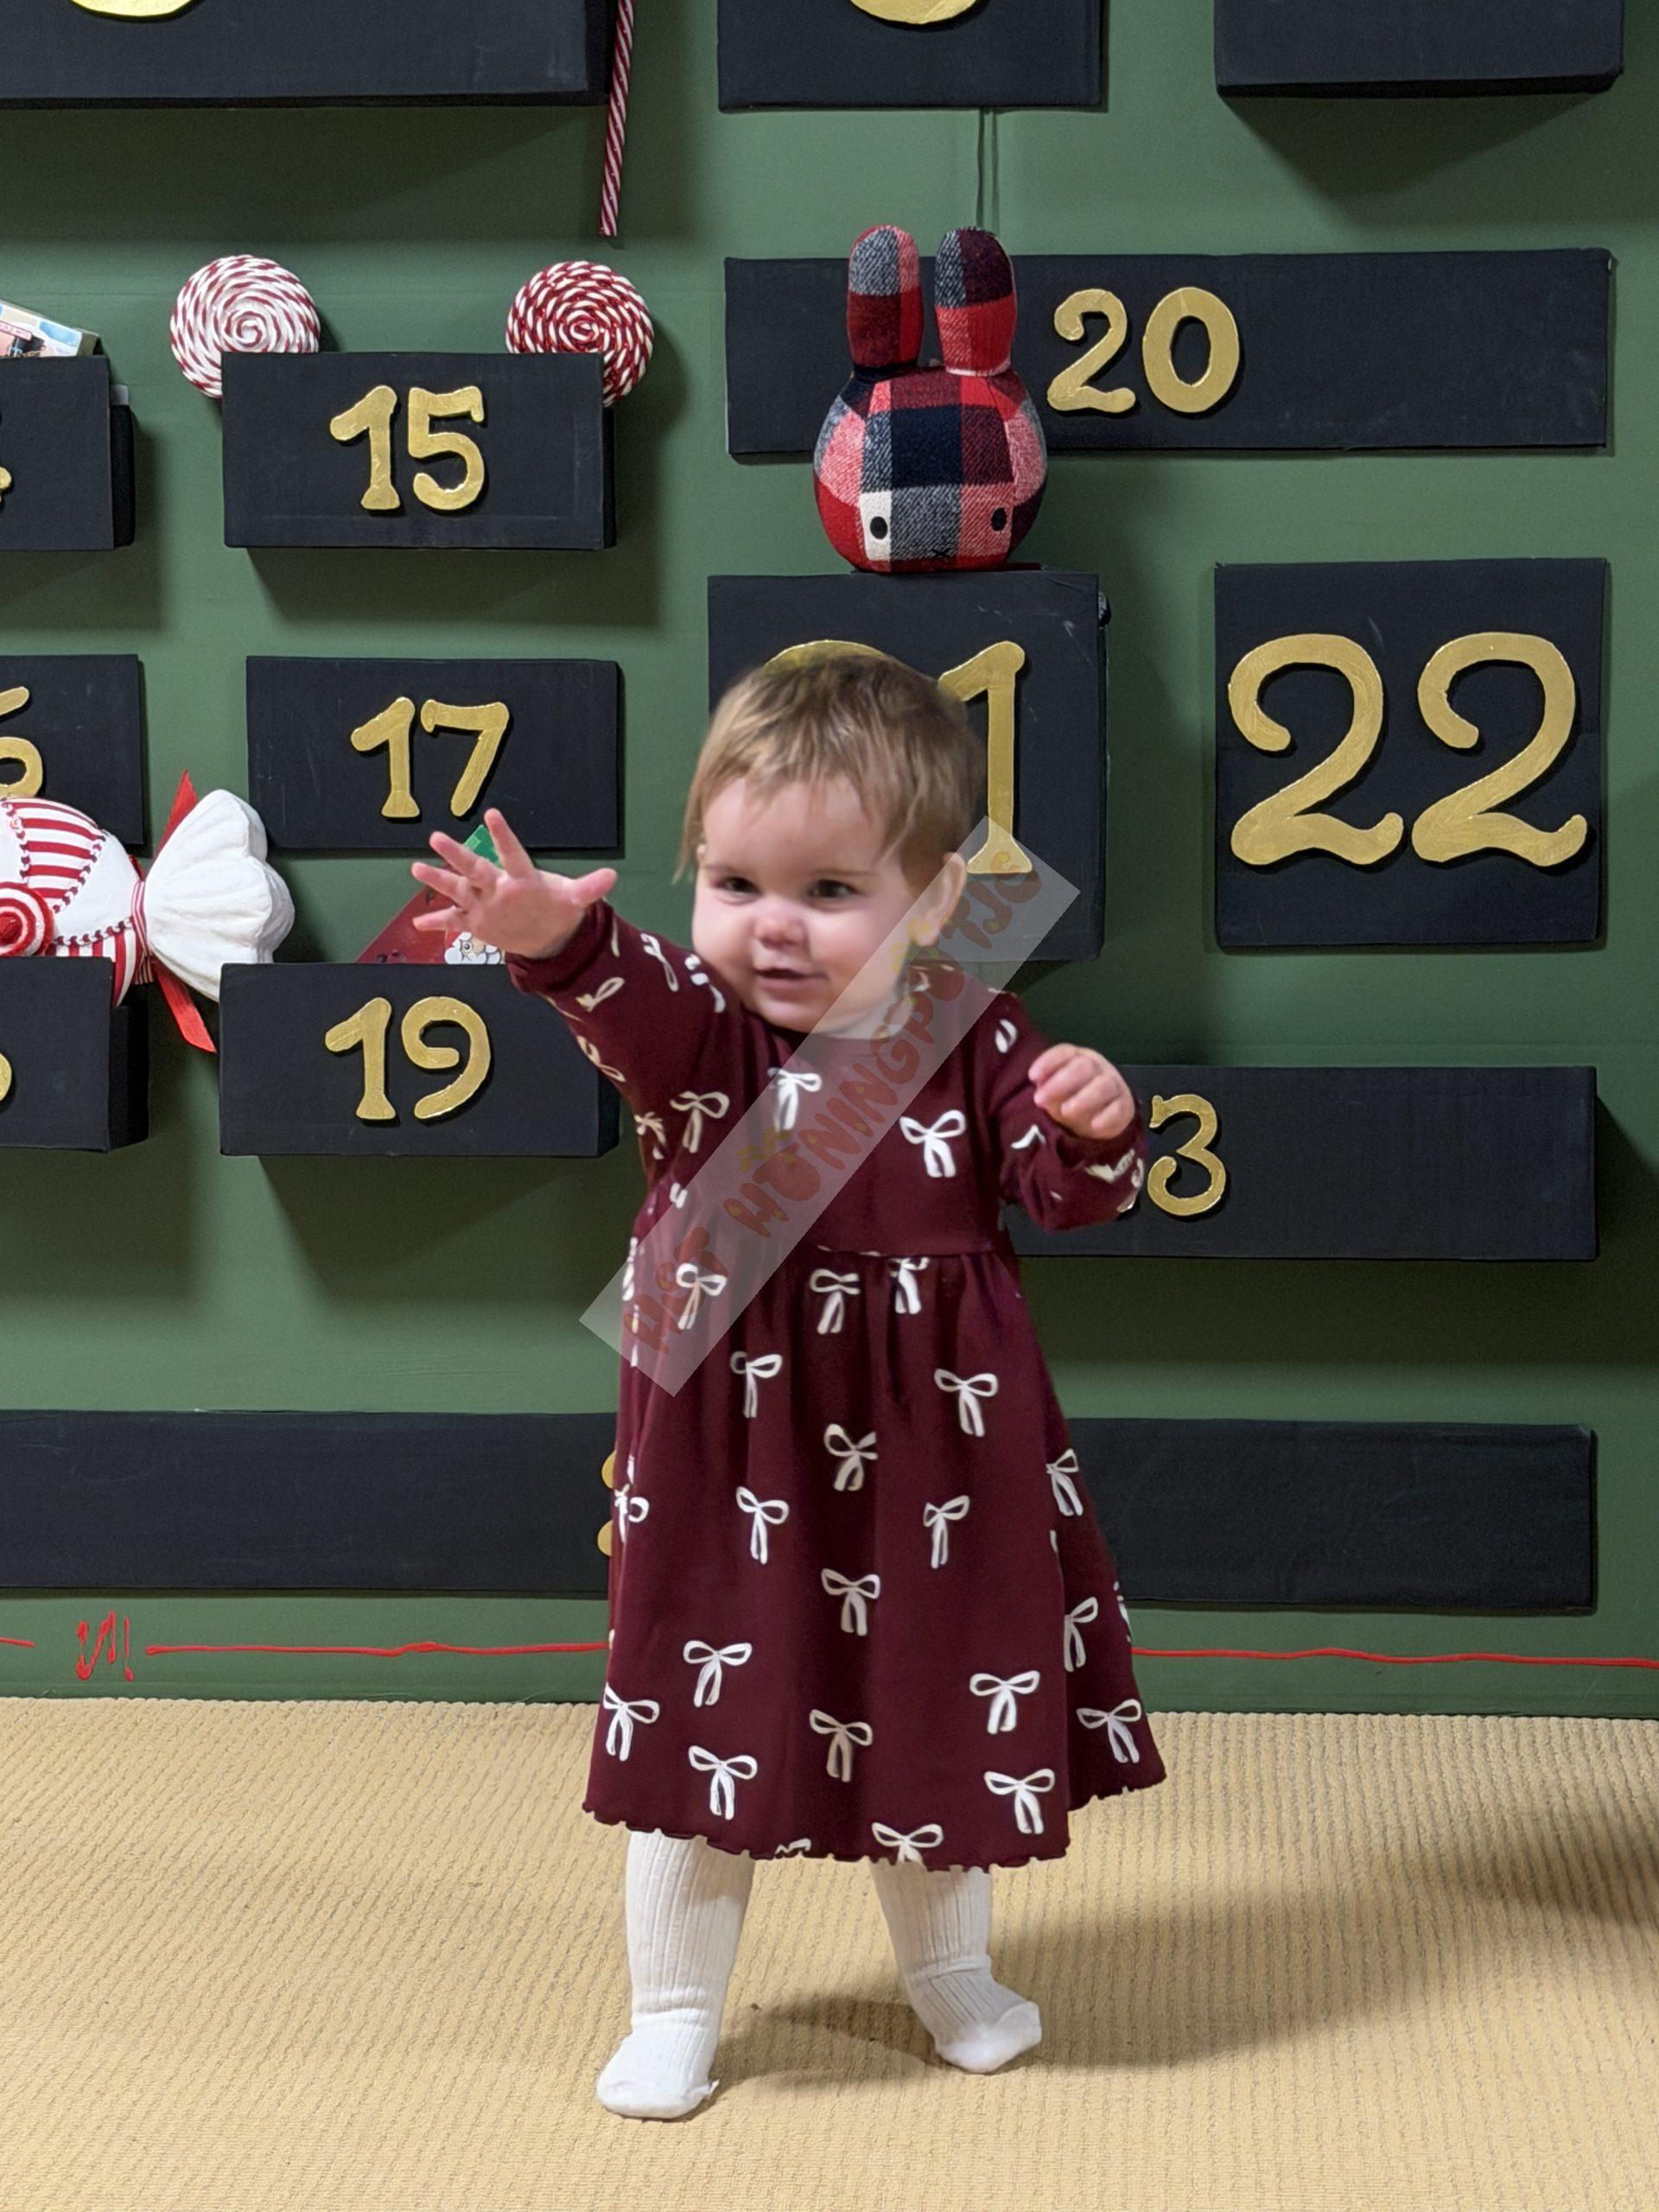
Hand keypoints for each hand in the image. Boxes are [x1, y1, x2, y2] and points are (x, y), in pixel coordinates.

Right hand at [408, 808, 616, 958]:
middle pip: (475, 867)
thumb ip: (589, 888)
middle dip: (456, 854)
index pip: (512, 853)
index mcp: (521, 877)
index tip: (492, 815)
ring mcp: (484, 903)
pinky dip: (437, 922)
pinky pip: (454, 921)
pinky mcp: (477, 922)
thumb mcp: (574, 899)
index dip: (503, 835)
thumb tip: (612, 876)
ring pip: (458, 888)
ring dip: (438, 880)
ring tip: (417, 868)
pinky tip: (418, 923)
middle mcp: (498, 886)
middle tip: (437, 836)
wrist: (546, 933)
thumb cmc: (557, 907)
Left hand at [1030, 1043, 1135, 1140]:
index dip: (1048, 1062)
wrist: (1101, 1119)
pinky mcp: (1125, 1106)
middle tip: (1041, 1099)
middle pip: (1083, 1066)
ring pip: (1103, 1086)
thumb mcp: (1055, 1096)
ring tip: (1066, 1112)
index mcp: (1077, 1058)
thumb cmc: (1071, 1100)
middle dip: (1060, 1082)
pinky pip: (1119, 1108)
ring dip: (1083, 1098)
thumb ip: (1047, 1092)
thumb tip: (1039, 1095)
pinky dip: (1107, 1117)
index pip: (1065, 1053)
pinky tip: (1094, 1125)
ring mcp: (1113, 1085)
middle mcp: (1097, 1067)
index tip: (1032, 1077)